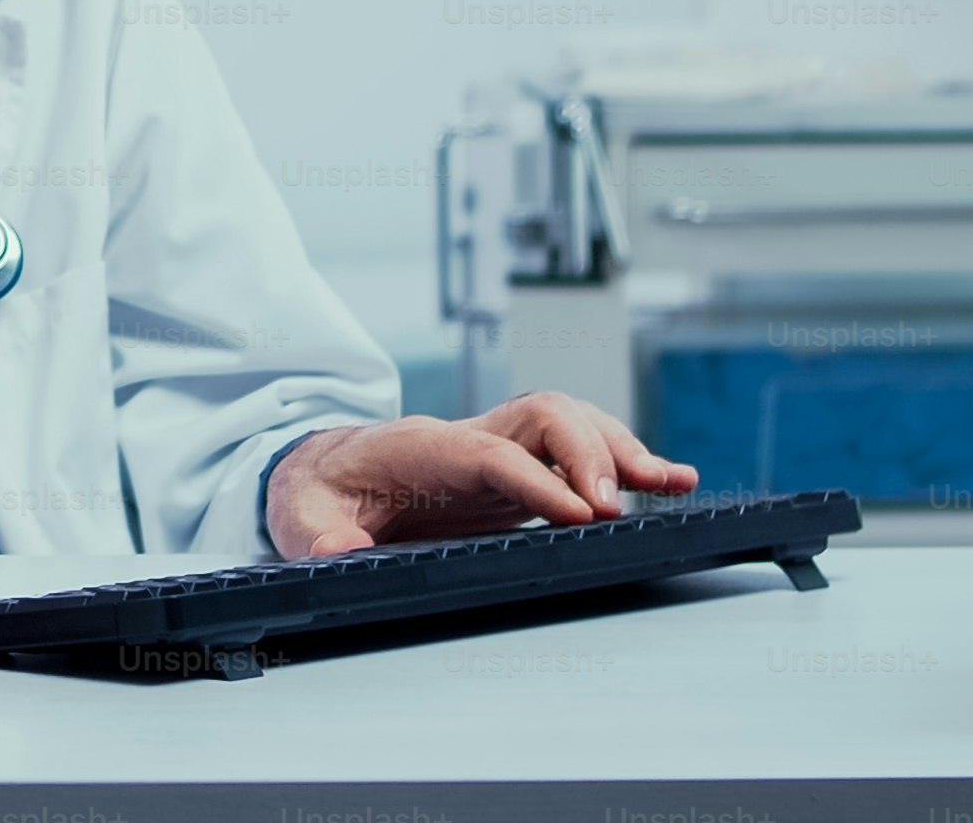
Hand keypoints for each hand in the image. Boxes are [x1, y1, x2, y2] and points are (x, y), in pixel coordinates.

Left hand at [263, 392, 696, 557]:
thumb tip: (341, 552)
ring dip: (622, 449)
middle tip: (616, 508)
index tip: (578, 513)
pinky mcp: (520, 471)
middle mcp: (471, 437)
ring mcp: (500, 449)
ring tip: (671, 483)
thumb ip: (319, 535)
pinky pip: (578, 454)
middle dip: (587, 454)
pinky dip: (625, 462)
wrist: (324, 468)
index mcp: (425, 448)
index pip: (491, 454)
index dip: (536, 481)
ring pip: (570, 425)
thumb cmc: (319, 492)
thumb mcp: (301, 517)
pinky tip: (670, 482)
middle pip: (544, 419)